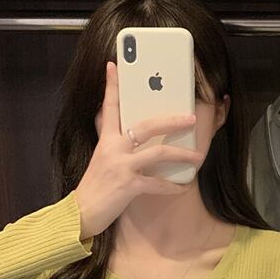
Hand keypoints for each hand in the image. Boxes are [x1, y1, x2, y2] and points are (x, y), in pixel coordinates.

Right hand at [73, 60, 204, 239]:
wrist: (81, 213)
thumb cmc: (95, 188)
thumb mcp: (102, 160)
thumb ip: (114, 145)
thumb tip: (131, 136)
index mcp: (106, 140)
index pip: (110, 107)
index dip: (112, 86)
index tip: (114, 65)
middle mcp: (113, 148)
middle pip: (146, 126)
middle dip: (171, 121)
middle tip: (191, 118)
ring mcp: (121, 166)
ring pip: (158, 153)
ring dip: (182, 154)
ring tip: (198, 156)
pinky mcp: (128, 186)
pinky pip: (157, 184)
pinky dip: (172, 187)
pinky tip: (183, 188)